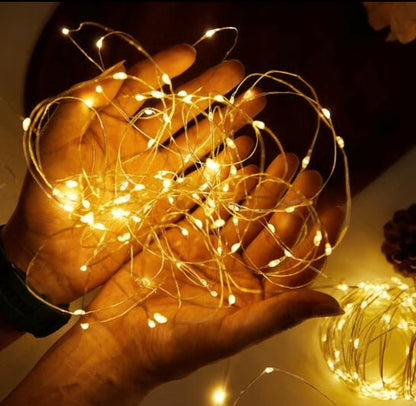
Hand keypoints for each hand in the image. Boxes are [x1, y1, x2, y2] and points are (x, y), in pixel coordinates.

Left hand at [1, 43, 263, 304]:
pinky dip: (222, 168)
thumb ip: (81, 105)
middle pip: (181, 111)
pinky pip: (200, 182)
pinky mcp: (168, 204)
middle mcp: (140, 147)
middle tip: (239, 73)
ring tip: (254, 104)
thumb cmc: (48, 199)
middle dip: (210, 90)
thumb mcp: (54, 144)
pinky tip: (242, 150)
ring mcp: (157, 175)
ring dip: (225, 124)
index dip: (166, 68)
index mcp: (111, 127)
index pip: (143, 88)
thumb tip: (119, 71)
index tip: (191, 53)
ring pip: (198, 143)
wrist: (54, 253)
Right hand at [61, 153, 343, 402]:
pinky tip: (244, 167)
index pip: (297, 262)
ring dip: (266, 188)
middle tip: (308, 174)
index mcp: (257, 296)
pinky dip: (227, 187)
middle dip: (292, 202)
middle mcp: (240, 271)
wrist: (118, 338)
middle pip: (273, 231)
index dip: (318, 234)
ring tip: (284, 161)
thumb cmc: (176, 345)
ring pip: (246, 214)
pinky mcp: (187, 237)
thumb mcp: (231, 332)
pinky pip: (213, 207)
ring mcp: (213, 251)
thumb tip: (335, 306)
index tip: (335, 205)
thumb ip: (280, 314)